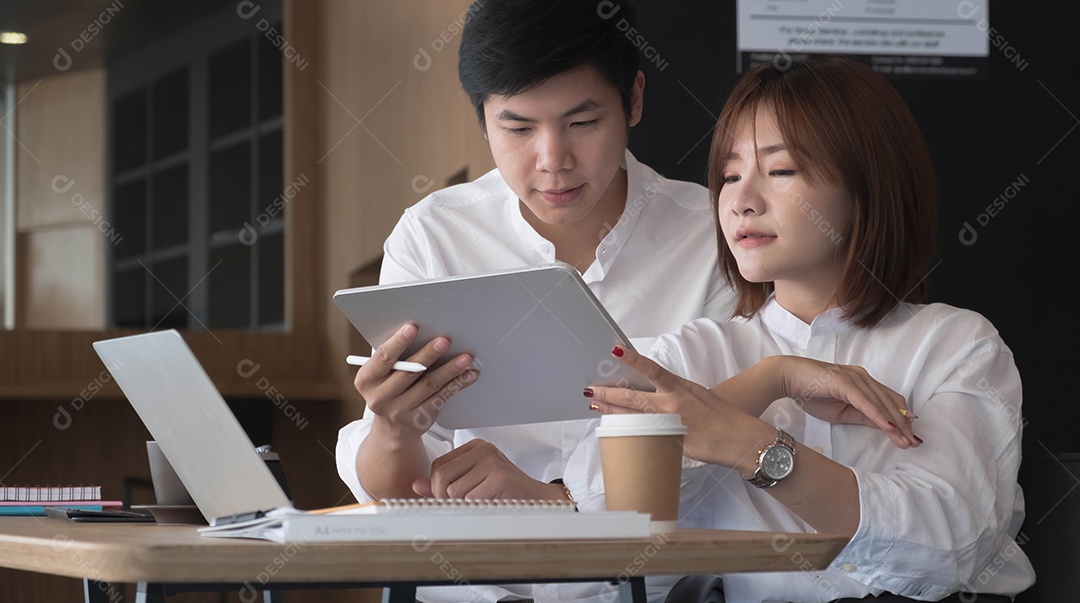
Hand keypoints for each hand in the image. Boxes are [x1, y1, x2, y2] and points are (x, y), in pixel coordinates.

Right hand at [355, 323, 477, 441]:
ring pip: (429, 385)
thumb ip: (395, 356)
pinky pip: (441, 397)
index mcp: (367, 380)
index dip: (398, 342)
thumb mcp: (381, 374)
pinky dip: (457, 384)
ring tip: (466, 358)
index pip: (383, 357)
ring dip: (450, 369)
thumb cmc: (389, 388)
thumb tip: (424, 331)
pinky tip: (469, 375)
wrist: (392, 427)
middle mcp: (380, 397)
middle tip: (444, 340)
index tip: (413, 327)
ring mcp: (400, 410)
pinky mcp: (420, 418)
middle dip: (429, 354)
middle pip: (409, 371)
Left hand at [413, 439, 565, 499]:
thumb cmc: (504, 493)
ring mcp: (492, 461)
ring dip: (463, 504)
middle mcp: (483, 449)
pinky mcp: (500, 477)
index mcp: (474, 447)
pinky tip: (491, 503)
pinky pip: (470, 499)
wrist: (538, 500)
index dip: (438, 488)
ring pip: (454, 490)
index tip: (450, 498)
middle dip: (444, 498)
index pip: (438, 466)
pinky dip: (477, 508)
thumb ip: (443, 484)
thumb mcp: (471, 484)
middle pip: (441, 476)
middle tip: (461, 506)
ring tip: (481, 502)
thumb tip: (415, 485)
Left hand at [585, 345, 761, 468]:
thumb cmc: (721, 417)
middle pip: (634, 397)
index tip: (614, 351)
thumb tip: (654, 396)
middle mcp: (674, 404)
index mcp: (681, 388)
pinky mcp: (672, 443)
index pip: (652, 370)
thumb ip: (674, 394)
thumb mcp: (697, 396)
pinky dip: (630, 434)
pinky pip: (645, 438)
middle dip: (609, 393)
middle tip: (590, 389)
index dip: (632, 360)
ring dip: (612, 411)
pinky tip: (615, 431)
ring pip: (633, 417)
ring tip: (595, 404)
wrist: (741, 439)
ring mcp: (671, 424)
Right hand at [768, 356, 920, 447]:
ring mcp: (855, 378)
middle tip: (914, 443)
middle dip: (905, 424)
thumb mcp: (842, 411)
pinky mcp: (845, 382)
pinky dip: (879, 416)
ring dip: (896, 423)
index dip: (903, 418)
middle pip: (892, 402)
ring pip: (882, 403)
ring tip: (906, 441)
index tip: (911, 437)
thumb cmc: (810, 393)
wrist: (786, 378)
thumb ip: (863, 416)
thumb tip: (885, 426)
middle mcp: (863, 377)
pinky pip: (866, 402)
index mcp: (863, 382)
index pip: (890, 400)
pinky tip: (889, 428)